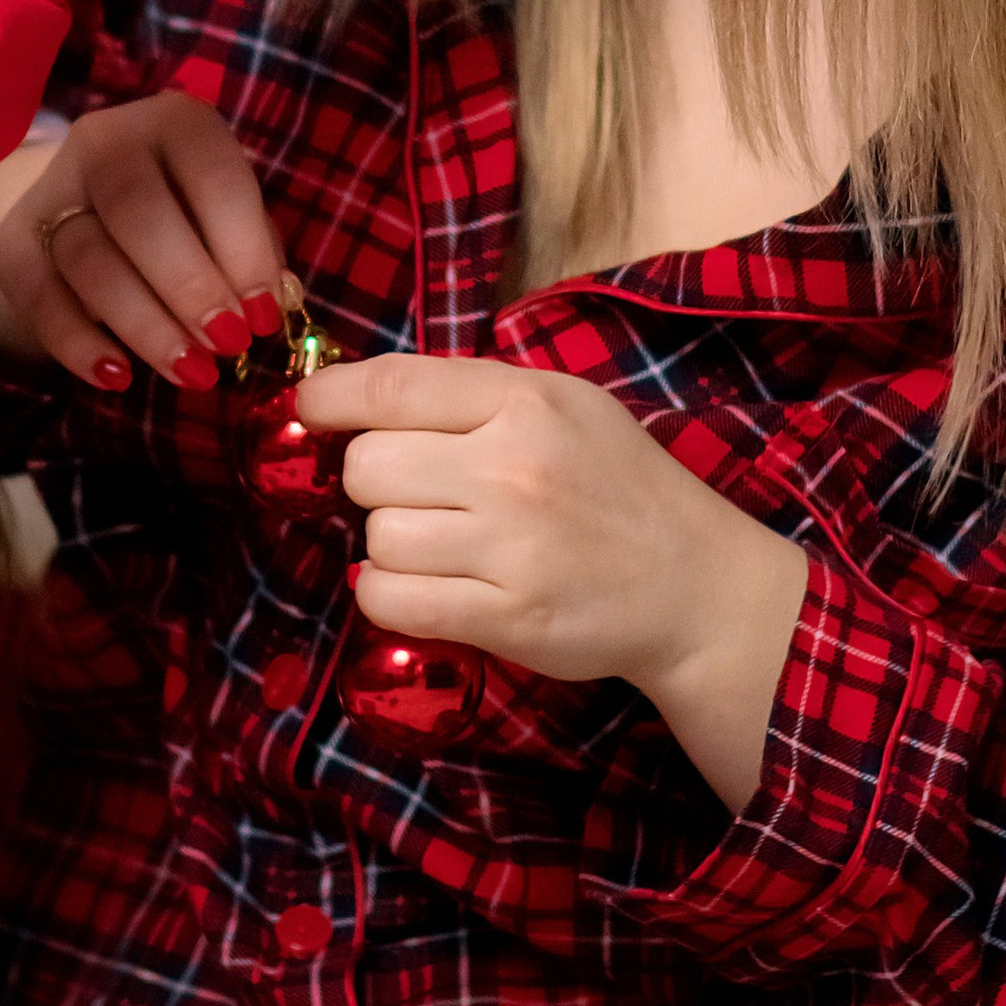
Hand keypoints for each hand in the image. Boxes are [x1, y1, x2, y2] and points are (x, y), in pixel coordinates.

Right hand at [0, 92, 285, 394]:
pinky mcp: (12, 239)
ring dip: (144, 324)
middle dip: (187, 286)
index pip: (211, 174)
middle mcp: (107, 139)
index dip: (241, 248)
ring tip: (190, 373)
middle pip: (136, 210)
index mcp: (177, 122)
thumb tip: (270, 307)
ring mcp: (52, 186)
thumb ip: (252, 254)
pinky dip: (77, 343)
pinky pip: (37, 295)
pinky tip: (118, 377)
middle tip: (226, 345)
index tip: (262, 316)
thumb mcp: (231, 217)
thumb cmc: (191, 215)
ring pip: (87, 257)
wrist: (95, 207)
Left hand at [297, 355, 810, 811]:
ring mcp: (509, 547)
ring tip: (438, 546)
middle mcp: (512, 467)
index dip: (330, 398)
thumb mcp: (562, 405)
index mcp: (523, 401)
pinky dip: (388, 596)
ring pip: (377, 538)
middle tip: (412, 495)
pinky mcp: (506, 618)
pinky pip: (393, 602)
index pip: (391, 387)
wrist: (694, 584)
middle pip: (368, 467)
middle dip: (373, 482)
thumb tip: (361, 398)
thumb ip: (472, 394)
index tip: (310, 411)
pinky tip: (422, 587)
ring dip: (389, 545)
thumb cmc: (620, 483)